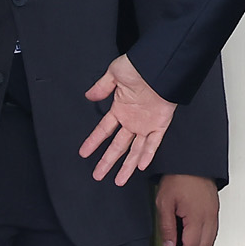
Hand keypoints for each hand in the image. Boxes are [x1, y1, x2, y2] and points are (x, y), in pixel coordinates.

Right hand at [79, 54, 176, 184]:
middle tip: (98, 175)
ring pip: (135, 150)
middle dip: (107, 161)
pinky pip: (153, 143)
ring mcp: (146, 124)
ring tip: (118, 180)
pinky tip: (140, 167)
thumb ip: (101, 87)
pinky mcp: (160, 124)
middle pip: (118, 146)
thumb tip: (89, 95)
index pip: (104, 130)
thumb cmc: (139, 66)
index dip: (94, 142)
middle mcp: (132, 120)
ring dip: (126, 166)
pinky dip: (147, 154)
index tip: (84, 153)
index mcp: (120, 108)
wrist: (160, 65)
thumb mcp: (114, 74)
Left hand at [155, 174, 217, 245]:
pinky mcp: (214, 210)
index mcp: (196, 217)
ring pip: (210, 242)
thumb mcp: (164, 202)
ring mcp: (213, 214)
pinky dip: (206, 245)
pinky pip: (213, 233)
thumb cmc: (178, 178)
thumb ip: (167, 226)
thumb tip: (169, 245)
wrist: (192, 162)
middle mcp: (209, 218)